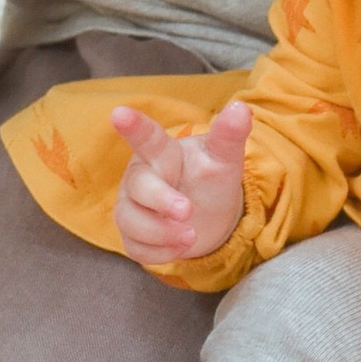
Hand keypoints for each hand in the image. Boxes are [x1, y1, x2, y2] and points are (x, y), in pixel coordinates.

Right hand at [110, 97, 252, 267]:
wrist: (210, 216)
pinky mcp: (132, 235)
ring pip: (131, 220)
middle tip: (187, 211)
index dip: (134, 126)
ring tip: (192, 235)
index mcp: (161, 153)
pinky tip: (179, 246)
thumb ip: (230, 135)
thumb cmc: (210, 179)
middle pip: (138, 185)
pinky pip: (135, 247)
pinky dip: (159, 252)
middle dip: (161, 199)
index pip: (147, 138)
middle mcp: (140, 177)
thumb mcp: (225, 158)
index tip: (118, 113)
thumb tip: (241, 109)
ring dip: (161, 232)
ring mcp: (132, 206)